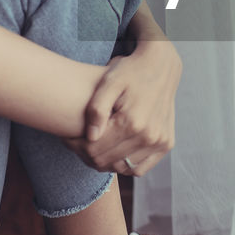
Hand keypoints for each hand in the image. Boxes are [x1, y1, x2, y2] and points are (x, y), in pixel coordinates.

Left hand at [62, 38, 181, 175]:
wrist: (161, 65)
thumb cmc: (130, 71)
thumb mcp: (108, 82)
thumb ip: (97, 108)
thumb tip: (91, 136)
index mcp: (132, 122)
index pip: (94, 149)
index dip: (76, 146)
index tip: (67, 138)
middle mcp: (148, 135)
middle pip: (106, 161)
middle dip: (86, 155)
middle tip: (77, 143)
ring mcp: (160, 142)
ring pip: (121, 168)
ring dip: (104, 161)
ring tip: (94, 146)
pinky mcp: (166, 144)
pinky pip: (139, 168)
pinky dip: (124, 164)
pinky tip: (114, 151)